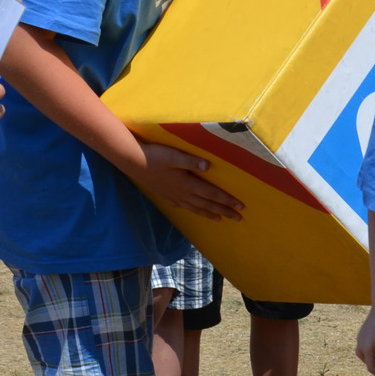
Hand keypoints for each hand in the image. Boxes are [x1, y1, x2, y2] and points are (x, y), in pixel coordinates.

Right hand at [127, 142, 243, 219]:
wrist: (133, 162)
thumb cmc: (156, 156)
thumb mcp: (175, 156)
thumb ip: (191, 161)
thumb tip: (208, 166)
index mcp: (187, 183)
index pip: (212, 194)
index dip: (227, 201)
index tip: (240, 207)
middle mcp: (182, 192)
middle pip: (207, 204)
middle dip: (224, 211)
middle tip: (238, 218)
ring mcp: (173, 195)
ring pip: (196, 208)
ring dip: (210, 213)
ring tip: (220, 219)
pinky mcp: (166, 194)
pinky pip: (183, 206)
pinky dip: (193, 210)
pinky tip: (195, 211)